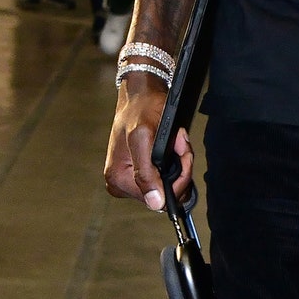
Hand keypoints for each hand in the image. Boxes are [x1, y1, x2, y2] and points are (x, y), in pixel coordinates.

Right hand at [104, 76, 193, 209]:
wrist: (141, 95)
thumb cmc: (140, 109)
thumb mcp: (143, 137)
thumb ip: (147, 172)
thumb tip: (155, 203)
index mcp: (118, 179)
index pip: (159, 200)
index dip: (178, 178)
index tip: (180, 152)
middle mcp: (122, 183)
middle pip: (166, 193)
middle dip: (180, 168)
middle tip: (179, 143)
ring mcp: (133, 178)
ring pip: (171, 184)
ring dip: (180, 162)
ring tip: (176, 141)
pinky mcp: (143, 171)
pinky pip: (168, 176)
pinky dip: (177, 160)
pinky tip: (174, 144)